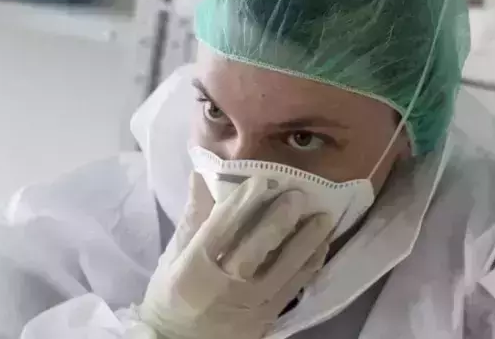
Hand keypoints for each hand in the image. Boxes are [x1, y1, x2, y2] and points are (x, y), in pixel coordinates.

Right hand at [138, 173, 331, 338]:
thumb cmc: (171, 296)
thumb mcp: (173, 257)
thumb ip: (192, 218)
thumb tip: (202, 175)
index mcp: (191, 270)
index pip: (219, 230)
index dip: (241, 203)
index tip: (261, 179)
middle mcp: (221, 288)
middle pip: (253, 250)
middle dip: (278, 221)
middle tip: (298, 196)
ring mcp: (246, 306)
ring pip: (282, 270)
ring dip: (305, 242)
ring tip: (323, 217)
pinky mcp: (265, 319)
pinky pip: (293, 289)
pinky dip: (309, 266)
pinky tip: (322, 245)